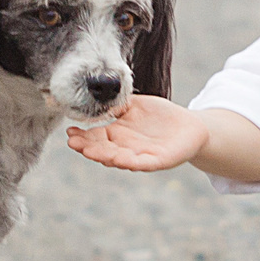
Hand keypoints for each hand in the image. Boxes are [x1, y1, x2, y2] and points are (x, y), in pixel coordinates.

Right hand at [66, 95, 208, 171]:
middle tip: (74, 144)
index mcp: (118, 135)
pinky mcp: (158, 160)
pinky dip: (132, 162)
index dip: (82, 137)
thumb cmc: (159, 116)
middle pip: (103, 150)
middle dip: (88, 147)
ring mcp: (140, 156)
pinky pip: (143, 163)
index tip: (69, 132)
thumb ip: (116, 104)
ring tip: (90, 152)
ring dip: (104, 157)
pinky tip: (120, 159)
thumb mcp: (134, 105)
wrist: (189, 127)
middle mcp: (125, 148)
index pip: (95, 137)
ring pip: (119, 159)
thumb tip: (97, 97)